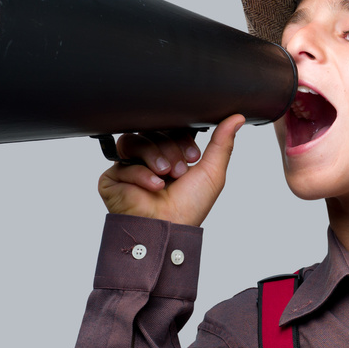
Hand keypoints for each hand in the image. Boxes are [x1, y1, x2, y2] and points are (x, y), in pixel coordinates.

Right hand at [97, 115, 245, 226]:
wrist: (168, 229)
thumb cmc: (189, 208)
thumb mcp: (212, 172)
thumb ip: (222, 143)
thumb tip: (236, 118)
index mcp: (169, 155)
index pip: (169, 129)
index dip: (181, 137)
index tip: (194, 156)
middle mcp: (148, 160)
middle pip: (152, 132)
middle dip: (170, 149)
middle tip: (180, 171)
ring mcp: (128, 168)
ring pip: (135, 141)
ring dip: (155, 156)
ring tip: (166, 175)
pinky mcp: (112, 179)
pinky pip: (122, 162)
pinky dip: (141, 174)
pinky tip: (154, 186)